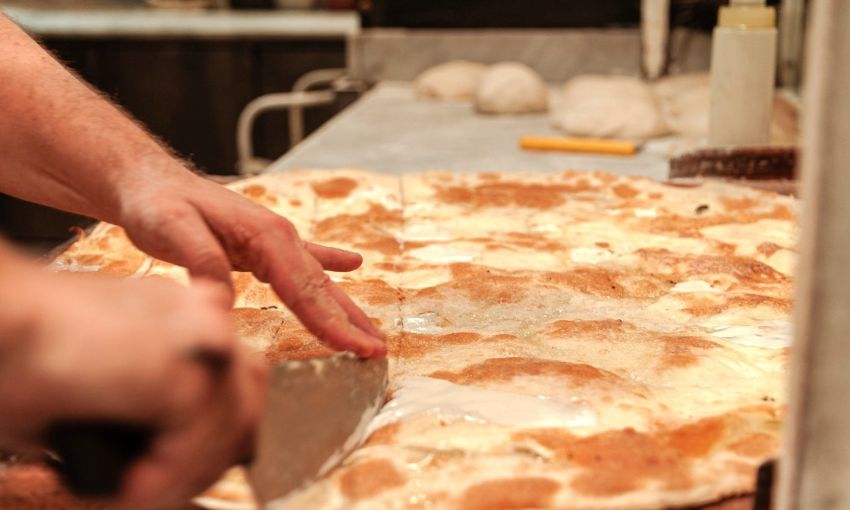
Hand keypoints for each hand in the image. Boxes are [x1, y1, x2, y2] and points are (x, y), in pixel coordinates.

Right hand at [0, 269, 265, 509]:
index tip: (177, 467)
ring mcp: (202, 339)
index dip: (214, 430)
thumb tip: (159, 456)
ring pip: (230, 428)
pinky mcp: (186, 370)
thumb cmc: (19, 349)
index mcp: (185, 313)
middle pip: (246, 401)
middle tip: (159, 489)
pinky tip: (131, 493)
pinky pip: (196, 445)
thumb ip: (142, 404)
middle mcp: (204, 317)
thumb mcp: (98, 375)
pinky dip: (167, 480)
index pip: (235, 377)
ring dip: (187, 474)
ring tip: (138, 495)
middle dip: (211, 455)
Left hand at [117, 169, 385, 358]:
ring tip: (371, 331)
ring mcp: (274, 240)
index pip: (304, 289)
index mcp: (266, 237)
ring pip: (317, 280)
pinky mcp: (261, 245)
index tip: (355, 347)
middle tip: (377, 351)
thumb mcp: (174, 230)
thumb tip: (225, 301)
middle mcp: (278, 238)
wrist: (148, 180)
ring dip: (346, 306)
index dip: (331, 322)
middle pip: (320, 289)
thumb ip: (205, 262)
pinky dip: (331, 263)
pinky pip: (305, 259)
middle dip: (351, 322)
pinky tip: (352, 264)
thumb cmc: (158, 203)